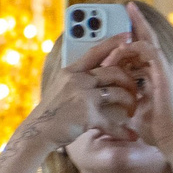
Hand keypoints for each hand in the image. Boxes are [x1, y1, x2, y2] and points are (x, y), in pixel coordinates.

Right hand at [19, 32, 132, 151]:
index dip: (113, 42)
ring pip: (118, 92)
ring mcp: (82, 96)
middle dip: (129, 80)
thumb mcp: (61, 87)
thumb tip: (98, 74)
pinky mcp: (87, 115)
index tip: (128, 36)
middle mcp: (77, 80)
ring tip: (131, 110)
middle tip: (135, 89)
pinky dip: (123, 130)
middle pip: (114, 72)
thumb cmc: (51, 112)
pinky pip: (112, 122)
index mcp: (71, 71)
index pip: (95, 52)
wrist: (37, 131)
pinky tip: (131, 135)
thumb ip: (77, 78)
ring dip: (129, 102)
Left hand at [110, 5, 172, 165]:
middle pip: (148, 37)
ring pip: (145, 42)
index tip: (124, 21)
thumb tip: (106, 88)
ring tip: (108, 54)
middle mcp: (159, 67)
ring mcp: (163, 68)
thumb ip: (121, 91)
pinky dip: (131, 51)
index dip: (134, 34)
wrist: (166, 138)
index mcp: (152, 72)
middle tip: (127, 7)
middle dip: (138, 21)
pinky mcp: (163, 72)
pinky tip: (116, 59)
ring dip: (124, 44)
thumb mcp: (129, 104)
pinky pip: (147, 51)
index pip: (143, 47)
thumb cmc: (150, 126)